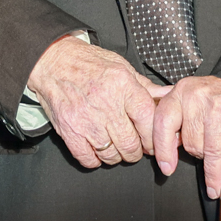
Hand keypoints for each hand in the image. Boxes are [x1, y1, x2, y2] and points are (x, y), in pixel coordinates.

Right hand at [26, 36, 166, 169]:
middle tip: (134, 146)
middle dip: (136, 151)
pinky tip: (97, 149)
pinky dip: (95, 160)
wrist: (52, 61)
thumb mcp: (122, 67)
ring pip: (112, 155)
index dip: (154, 137)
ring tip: (115, 146)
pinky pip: (88, 159)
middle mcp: (105, 104)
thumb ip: (146, 86)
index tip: (152, 141)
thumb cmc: (87, 62)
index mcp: (123, 86)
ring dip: (117, 156)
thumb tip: (169, 96)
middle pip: (131, 144)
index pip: (149, 122)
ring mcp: (86, 120)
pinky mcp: (69, 131)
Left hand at [152, 76, 220, 197]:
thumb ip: (178, 111)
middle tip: (206, 157)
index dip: (163, 149)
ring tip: (216, 183)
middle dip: (199, 156)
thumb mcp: (194, 91)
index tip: (166, 167)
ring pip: (212, 152)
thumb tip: (164, 140)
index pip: (163, 124)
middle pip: (190, 144)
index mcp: (183, 92)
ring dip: (216, 172)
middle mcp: (199, 99)